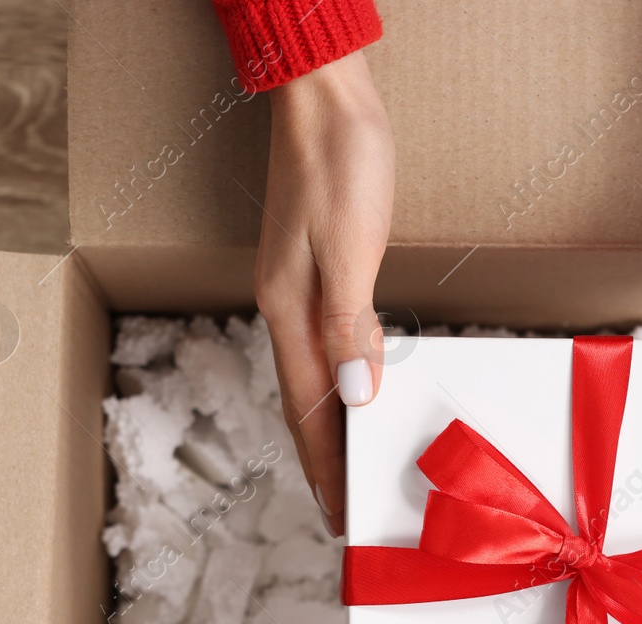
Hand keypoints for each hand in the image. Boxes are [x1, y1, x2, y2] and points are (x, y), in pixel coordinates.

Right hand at [256, 52, 394, 537]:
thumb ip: (347, 323)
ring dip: (331, 420)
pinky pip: (330, 339)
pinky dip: (342, 374)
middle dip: (322, 455)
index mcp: (287, 308)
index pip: (305, 406)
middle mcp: (286, 304)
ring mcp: (299, 285)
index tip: (334, 510)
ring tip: (349, 462)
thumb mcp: (347, 246)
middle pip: (305, 398)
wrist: (324, 97)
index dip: (321, 462)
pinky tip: (355, 385)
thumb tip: (350, 394)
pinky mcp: (318, 265)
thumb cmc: (337, 163)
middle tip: (342, 503)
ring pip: (316, 371)